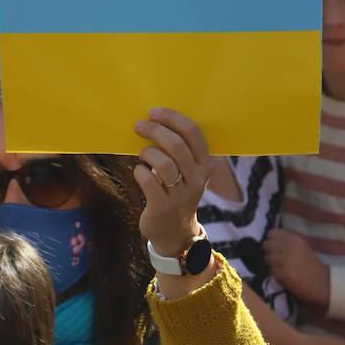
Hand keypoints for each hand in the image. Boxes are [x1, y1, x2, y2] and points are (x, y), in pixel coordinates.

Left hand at [133, 108, 212, 257]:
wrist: (175, 233)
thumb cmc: (176, 192)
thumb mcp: (187, 172)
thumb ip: (179, 150)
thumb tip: (155, 120)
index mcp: (205, 164)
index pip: (194, 133)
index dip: (173, 118)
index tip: (154, 112)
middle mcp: (197, 179)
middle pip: (177, 145)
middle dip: (155, 130)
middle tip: (139, 126)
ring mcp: (181, 194)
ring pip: (163, 163)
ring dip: (147, 152)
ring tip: (142, 153)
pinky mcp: (163, 207)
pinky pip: (148, 181)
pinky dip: (139, 171)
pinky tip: (139, 172)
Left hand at [263, 229, 329, 305]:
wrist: (323, 282)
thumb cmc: (311, 265)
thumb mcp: (301, 247)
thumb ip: (286, 242)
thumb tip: (267, 240)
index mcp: (295, 239)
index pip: (271, 233)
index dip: (270, 241)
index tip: (274, 247)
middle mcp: (291, 247)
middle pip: (266, 245)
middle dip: (268, 253)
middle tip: (275, 259)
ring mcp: (287, 260)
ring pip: (266, 258)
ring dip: (271, 264)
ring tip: (280, 268)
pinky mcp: (285, 273)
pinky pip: (271, 270)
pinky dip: (275, 274)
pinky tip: (283, 275)